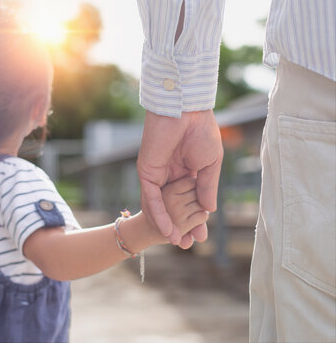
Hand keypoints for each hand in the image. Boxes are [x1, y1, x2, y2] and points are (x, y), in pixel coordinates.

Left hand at [137, 110, 222, 247]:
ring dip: (168, 225)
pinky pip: (152, 198)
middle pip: (174, 207)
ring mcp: (157, 175)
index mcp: (186, 173)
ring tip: (177, 243)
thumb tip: (208, 210)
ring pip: (161, 206)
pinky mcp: (146, 172)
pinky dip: (159, 214)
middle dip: (181, 226)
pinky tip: (167, 230)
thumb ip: (207, 187)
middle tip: (188, 245)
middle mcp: (170, 176)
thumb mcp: (210, 164)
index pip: (189, 201)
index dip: (195, 219)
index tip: (201, 236)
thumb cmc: (201, 131)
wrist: (186, 111)